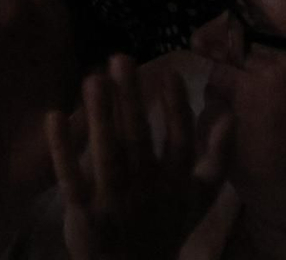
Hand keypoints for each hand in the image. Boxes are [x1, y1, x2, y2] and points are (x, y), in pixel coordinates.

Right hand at [0, 0, 72, 220]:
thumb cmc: (37, 163)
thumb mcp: (72, 136)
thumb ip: (90, 109)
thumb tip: (111, 75)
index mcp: (44, 74)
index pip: (49, 34)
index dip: (50, 11)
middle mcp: (16, 69)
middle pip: (21, 29)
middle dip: (25, 5)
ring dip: (1, 18)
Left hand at [49, 57, 231, 259]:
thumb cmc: (164, 226)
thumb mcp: (198, 199)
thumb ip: (216, 158)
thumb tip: (230, 115)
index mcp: (175, 184)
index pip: (179, 141)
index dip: (176, 109)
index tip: (169, 73)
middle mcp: (147, 191)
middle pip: (139, 140)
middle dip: (131, 100)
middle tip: (120, 58)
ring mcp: (115, 203)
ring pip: (108, 155)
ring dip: (100, 117)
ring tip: (92, 79)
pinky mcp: (85, 214)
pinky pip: (72, 178)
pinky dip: (63, 149)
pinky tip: (55, 115)